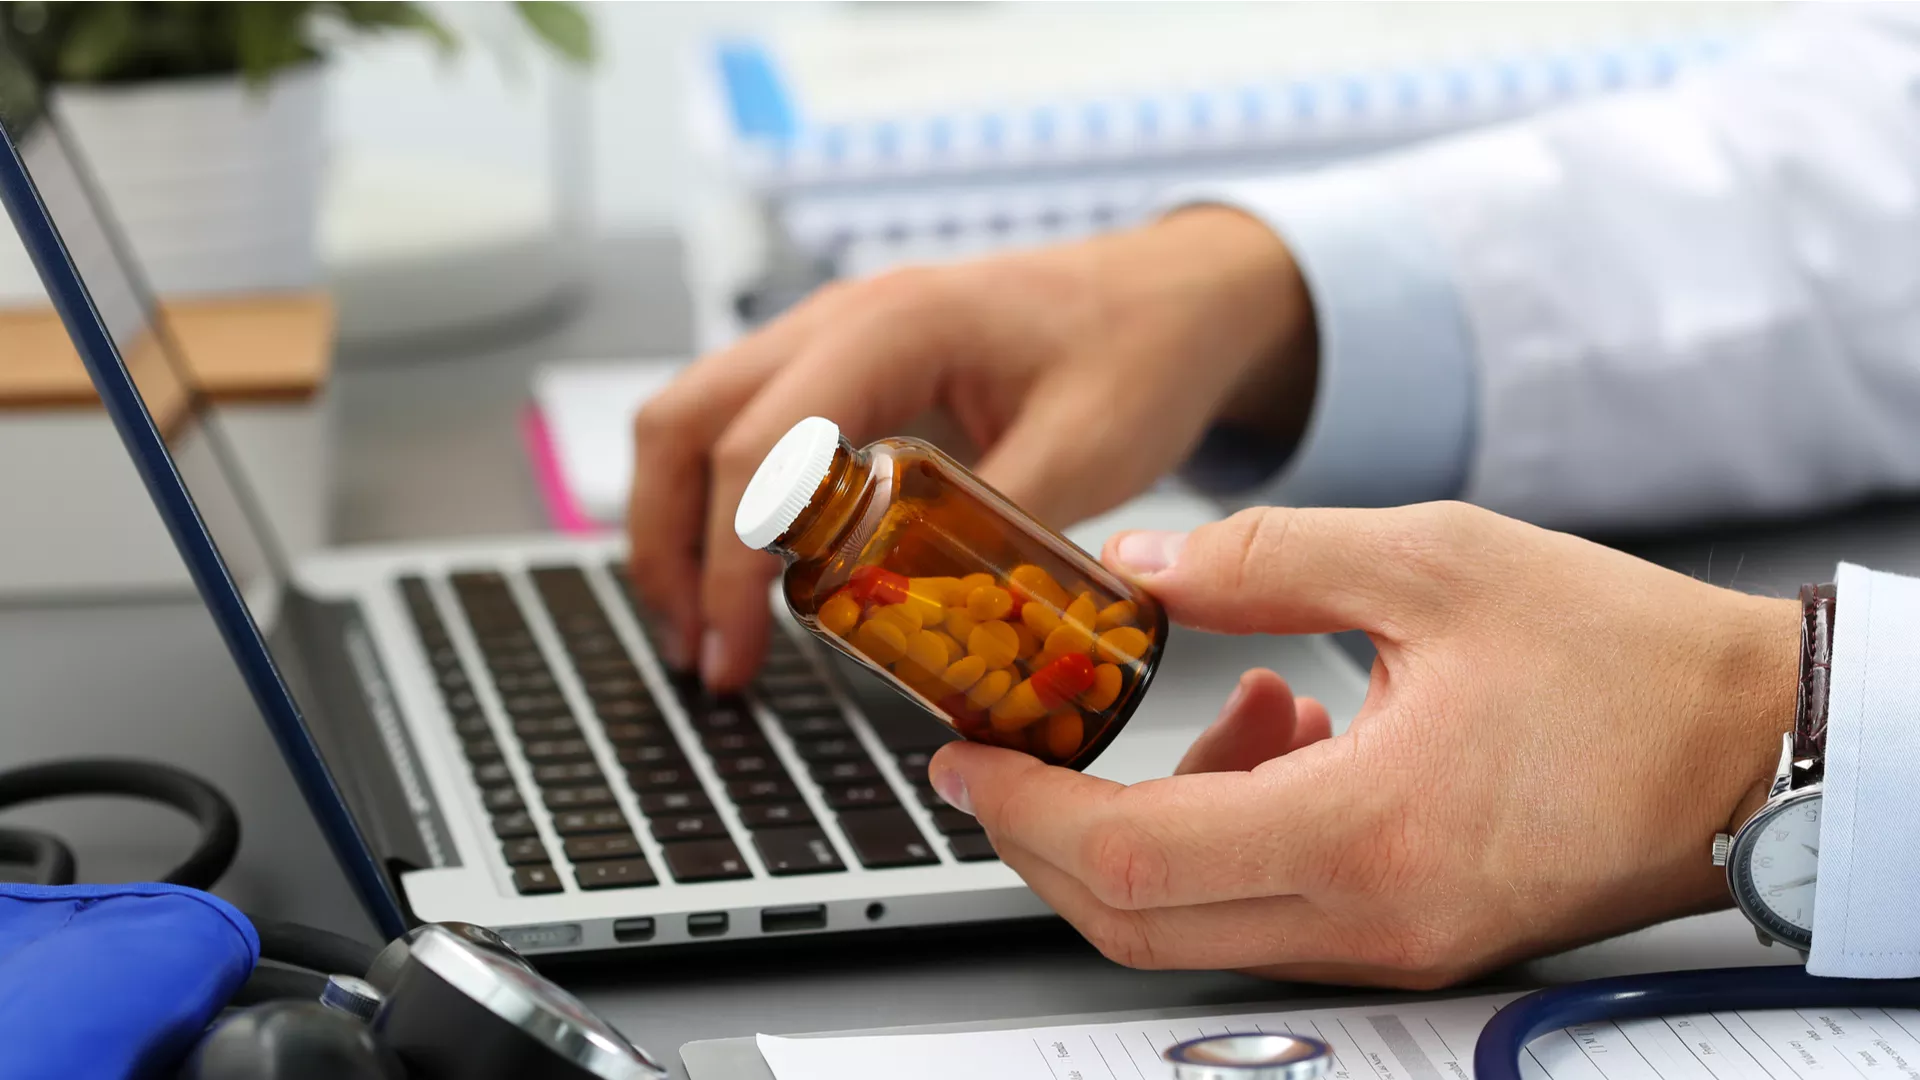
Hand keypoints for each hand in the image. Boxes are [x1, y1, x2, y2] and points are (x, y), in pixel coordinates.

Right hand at [626, 208, 1313, 685]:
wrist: (1171, 294)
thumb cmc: (1139, 350)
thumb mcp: (1085, 453)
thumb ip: (995, 533)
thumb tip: (920, 630)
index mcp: (892, 326)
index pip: (759, 448)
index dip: (728, 563)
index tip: (737, 652)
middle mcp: (838, 318)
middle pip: (682, 423)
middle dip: (669, 549)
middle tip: (701, 655)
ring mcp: (830, 334)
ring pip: (692, 417)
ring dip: (678, 525)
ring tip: (706, 632)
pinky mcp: (842, 366)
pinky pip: (741, 424)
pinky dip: (720, 501)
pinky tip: (749, 576)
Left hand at [928, 502, 1799, 987]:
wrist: (1751, 746)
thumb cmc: (1625, 659)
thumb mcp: (1434, 561)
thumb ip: (1262, 560)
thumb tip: (1139, 563)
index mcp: (1368, 830)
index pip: (1133, 857)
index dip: (1026, 812)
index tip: (968, 756)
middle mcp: (1375, 916)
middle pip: (1139, 917)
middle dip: (1050, 834)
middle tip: (1017, 750)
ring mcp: (1397, 941)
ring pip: (1199, 920)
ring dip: (1158, 817)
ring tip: (1235, 700)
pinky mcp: (1416, 934)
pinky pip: (1274, 907)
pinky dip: (1235, 828)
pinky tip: (1286, 730)